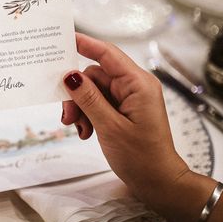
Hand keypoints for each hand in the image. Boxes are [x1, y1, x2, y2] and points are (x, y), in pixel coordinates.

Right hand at [61, 33, 189, 207]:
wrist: (158, 183)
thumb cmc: (141, 157)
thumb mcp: (110, 127)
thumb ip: (88, 99)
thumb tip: (70, 76)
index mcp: (138, 84)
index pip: (108, 54)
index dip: (85, 44)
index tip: (64, 38)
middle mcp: (135, 86)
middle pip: (95, 76)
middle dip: (77, 95)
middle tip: (67, 117)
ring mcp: (129, 99)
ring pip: (93, 91)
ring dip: (81, 109)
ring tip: (79, 129)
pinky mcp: (124, 111)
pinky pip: (98, 104)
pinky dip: (88, 116)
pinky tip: (86, 132)